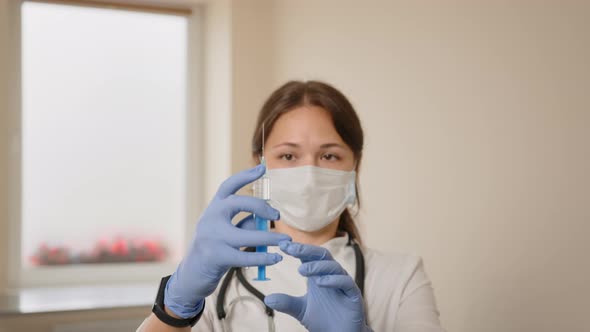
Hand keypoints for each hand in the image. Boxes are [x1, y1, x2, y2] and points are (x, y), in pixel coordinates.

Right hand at [165, 165, 291, 317]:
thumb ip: (244, 222)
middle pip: (238, 203)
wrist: (192, 275)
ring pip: (246, 234)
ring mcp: (212, 237)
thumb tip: (265, 217)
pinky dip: (263, 258)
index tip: (262, 168)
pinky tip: (275, 259)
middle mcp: (210, 218)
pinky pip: (246, 256)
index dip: (245, 176)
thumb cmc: (214, 249)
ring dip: (270, 238)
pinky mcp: (217, 257)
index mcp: (213, 208)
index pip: (228, 186)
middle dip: (261, 207)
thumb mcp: (226, 230)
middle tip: (277, 216)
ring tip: (286, 241)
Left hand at [264, 241, 371, 331]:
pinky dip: (333, 280)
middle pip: (321, 255)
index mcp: (318, 276)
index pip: (308, 256)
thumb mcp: (301, 310)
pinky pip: (345, 282)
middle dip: (306, 250)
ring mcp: (343, 284)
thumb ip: (286, 303)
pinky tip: (320, 282)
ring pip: (333, 267)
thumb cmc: (323, 320)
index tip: (281, 245)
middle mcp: (332, 276)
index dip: (297, 249)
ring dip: (317, 266)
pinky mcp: (353, 294)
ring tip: (301, 270)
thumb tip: (267, 298)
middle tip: (290, 248)